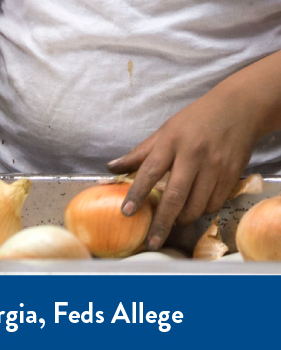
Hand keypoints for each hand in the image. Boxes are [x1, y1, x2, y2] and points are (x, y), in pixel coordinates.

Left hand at [108, 89, 259, 250]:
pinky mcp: (232, 174)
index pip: (150, 171)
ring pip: (197, 204)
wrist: (238, 109)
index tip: (126, 212)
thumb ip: (139, 153)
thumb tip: (110, 167)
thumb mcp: (164, 131)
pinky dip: (202, 211)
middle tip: (152, 240)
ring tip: (172, 222)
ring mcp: (215, 166)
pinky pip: (215, 202)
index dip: (137, 194)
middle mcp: (193, 155)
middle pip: (175, 196)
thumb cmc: (194, 120)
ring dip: (182, 219)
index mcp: (171, 142)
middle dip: (162, 222)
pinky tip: (194, 209)